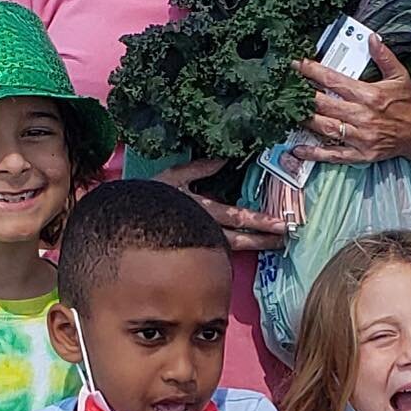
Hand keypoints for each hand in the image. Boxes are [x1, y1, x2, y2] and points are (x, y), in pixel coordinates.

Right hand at [155, 158, 288, 254]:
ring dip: (254, 245)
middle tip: (286, 239)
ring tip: (275, 244)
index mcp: (200, 210)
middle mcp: (202, 229)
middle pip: (239, 238)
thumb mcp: (173, 177)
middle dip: (262, 238)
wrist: (124, 220)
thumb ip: (199, 168)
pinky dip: (235, 249)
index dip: (258, 221)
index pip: (236, 217)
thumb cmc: (148, 197)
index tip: (280, 223)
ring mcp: (197, 241)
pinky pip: (217, 251)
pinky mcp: (191, 248)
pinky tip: (249, 247)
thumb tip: (223, 159)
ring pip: (230, 247)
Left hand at [291, 32, 410, 166]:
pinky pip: (334, 154)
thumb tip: (372, 38)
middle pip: (324, 104)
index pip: (334, 80)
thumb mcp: (401, 76)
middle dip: (302, 95)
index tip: (296, 65)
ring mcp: (360, 137)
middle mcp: (362, 116)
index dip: (312, 71)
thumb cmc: (410, 104)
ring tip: (287, 113)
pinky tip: (298, 149)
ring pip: (325, 128)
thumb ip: (384, 57)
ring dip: (304, 120)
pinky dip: (315, 153)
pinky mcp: (361, 154)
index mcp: (369, 95)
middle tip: (285, 88)